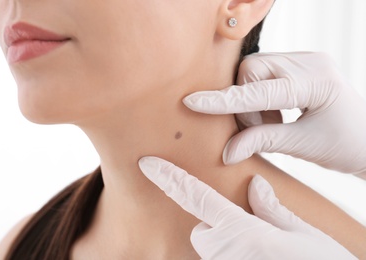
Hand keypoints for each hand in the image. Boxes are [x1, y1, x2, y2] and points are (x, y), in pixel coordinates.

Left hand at [139, 156, 355, 259]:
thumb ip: (272, 210)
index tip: (147, 163)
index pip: (196, 196)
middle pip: (202, 229)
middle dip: (216, 224)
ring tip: (258, 249)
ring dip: (225, 242)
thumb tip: (255, 185)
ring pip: (210, 246)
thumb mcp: (301, 235)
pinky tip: (253, 256)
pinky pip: (219, 259)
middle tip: (249, 230)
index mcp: (242, 232)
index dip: (169, 178)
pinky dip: (231, 254)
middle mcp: (225, 253)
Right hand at [183, 52, 365, 177]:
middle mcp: (310, 61)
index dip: (223, 99)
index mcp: (316, 80)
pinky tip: (276, 113)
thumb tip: (227, 152)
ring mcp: (305, 60)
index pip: (258, 90)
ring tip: (273, 122)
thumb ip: (262, 141)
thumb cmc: (346, 145)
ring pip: (253, 72)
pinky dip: (261, 97)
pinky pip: (263, 74)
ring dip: (253, 101)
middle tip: (261, 128)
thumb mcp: (302, 145)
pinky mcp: (299, 65)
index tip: (193, 101)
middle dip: (246, 102)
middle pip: (251, 71)